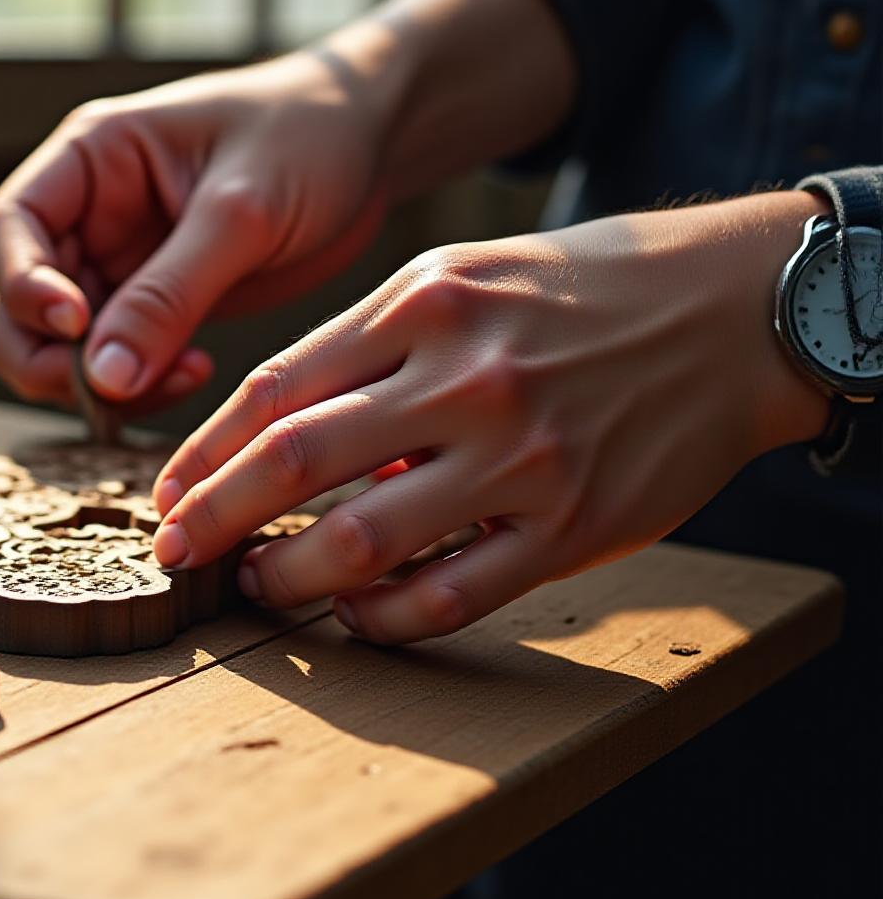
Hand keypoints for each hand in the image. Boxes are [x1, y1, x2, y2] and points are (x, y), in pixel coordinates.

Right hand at [0, 50, 387, 410]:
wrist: (372, 143)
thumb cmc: (308, 137)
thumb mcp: (241, 211)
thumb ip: (169, 293)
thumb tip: (102, 377)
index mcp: (91, 159)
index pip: (6, 230)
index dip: (22, 285)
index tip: (77, 323)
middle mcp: (90, 214)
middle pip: (15, 303)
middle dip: (49, 356)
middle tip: (113, 389)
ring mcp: (121, 264)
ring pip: (64, 346)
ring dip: (100, 381)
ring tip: (181, 379)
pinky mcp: (161, 304)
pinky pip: (121, 361)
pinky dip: (142, 384)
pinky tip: (198, 374)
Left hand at [150, 192, 829, 643]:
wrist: (730, 310)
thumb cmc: (581, 289)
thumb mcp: (467, 278)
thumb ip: (376, 348)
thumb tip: (293, 434)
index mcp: (425, 304)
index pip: (278, 388)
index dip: (206, 450)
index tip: (167, 490)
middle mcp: (465, 378)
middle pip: (298, 462)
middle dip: (215, 516)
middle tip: (172, 550)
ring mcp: (522, 457)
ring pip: (367, 541)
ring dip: (291, 576)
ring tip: (257, 585)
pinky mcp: (574, 525)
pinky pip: (455, 596)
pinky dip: (389, 619)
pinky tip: (356, 617)